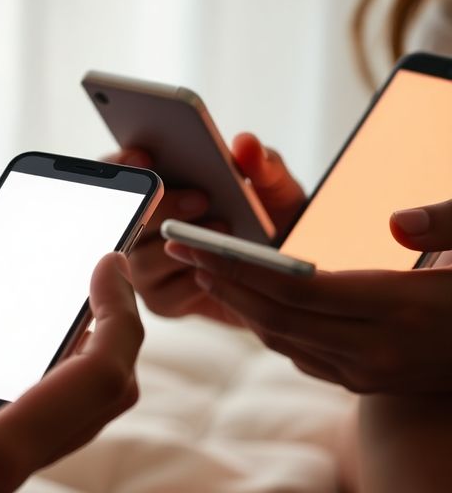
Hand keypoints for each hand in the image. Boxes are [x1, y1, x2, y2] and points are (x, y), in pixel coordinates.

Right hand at [109, 133, 304, 323]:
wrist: (286, 276)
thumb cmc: (270, 223)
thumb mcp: (273, 186)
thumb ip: (263, 162)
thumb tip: (245, 143)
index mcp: (155, 191)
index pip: (119, 172)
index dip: (123, 163)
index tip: (145, 156)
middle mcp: (141, 230)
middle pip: (128, 216)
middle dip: (161, 205)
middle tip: (200, 198)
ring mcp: (147, 268)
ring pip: (144, 257)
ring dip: (181, 244)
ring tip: (221, 231)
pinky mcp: (161, 300)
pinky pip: (167, 290)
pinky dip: (194, 277)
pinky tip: (219, 268)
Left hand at [163, 197, 451, 393]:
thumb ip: (450, 223)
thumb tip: (398, 223)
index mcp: (405, 310)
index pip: (300, 289)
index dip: (243, 268)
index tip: (199, 245)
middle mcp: (380, 350)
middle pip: (279, 318)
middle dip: (224, 283)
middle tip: (182, 249)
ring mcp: (373, 373)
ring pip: (284, 341)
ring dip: (239, 306)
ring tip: (206, 269)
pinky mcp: (369, 382)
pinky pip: (302, 355)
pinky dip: (268, 326)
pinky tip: (251, 302)